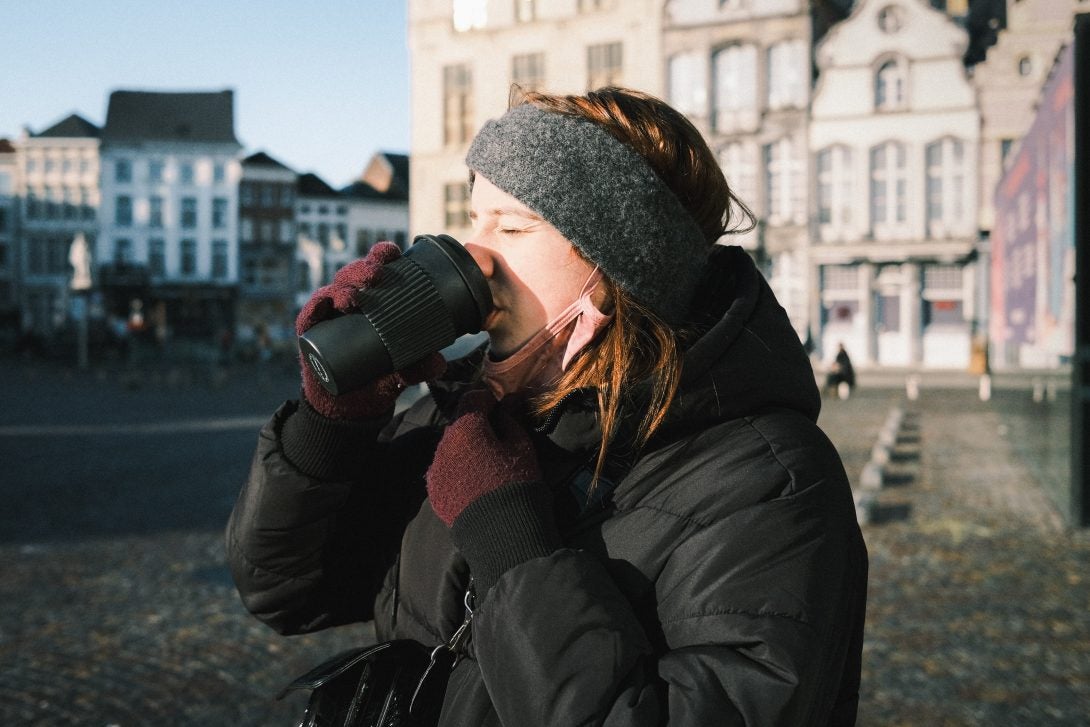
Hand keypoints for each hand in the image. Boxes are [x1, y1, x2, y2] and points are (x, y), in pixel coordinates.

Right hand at [296, 242, 445, 418]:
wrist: (350, 406)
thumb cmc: (377, 379)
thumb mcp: (402, 373)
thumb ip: (419, 368)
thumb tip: (439, 362)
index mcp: (372, 302)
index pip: (376, 271)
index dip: (382, 257)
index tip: (392, 253)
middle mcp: (348, 303)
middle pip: (353, 276)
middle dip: (363, 269)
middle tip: (376, 274)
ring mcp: (328, 317)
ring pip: (332, 291)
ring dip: (342, 288)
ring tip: (353, 296)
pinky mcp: (310, 334)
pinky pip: (309, 317)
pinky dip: (314, 308)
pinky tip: (322, 306)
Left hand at [426, 389, 541, 525]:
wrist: (502, 533)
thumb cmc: (517, 483)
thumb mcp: (522, 447)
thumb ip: (511, 420)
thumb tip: (508, 402)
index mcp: (465, 428)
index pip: (473, 398)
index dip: (489, 399)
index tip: (501, 406)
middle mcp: (443, 445)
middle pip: (459, 425)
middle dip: (476, 427)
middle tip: (497, 438)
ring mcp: (436, 470)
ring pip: (450, 449)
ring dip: (465, 450)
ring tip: (486, 465)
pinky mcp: (435, 493)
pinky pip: (446, 472)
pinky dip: (458, 472)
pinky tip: (475, 484)